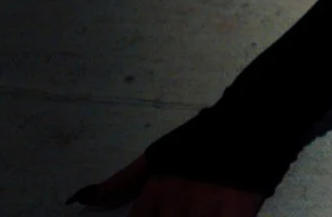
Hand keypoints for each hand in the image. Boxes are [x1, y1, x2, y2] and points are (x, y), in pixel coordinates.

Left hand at [67, 155, 263, 214]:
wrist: (251, 123)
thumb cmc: (203, 139)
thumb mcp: (157, 157)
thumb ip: (120, 183)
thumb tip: (79, 200)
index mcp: (154, 195)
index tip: (159, 215)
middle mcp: (173, 208)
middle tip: (182, 212)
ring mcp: (203, 213)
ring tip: (196, 214)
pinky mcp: (233, 216)